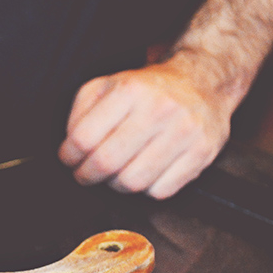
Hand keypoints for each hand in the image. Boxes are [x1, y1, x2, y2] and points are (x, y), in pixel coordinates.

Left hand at [57, 54, 239, 198]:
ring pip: (133, 182)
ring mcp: (184, 132)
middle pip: (106, 163)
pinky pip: (161, 191)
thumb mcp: (107, 85)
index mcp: (130, 90)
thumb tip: (69, 148)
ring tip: (114, 174)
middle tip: (85, 174)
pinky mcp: (202, 152)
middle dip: (87, 175)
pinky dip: (146, 190)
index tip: (69, 159)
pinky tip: (143, 173)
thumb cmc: (148, 89)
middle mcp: (159, 109)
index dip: (69, 156)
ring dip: (115, 185)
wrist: (203, 81)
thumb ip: (80, 112)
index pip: (83, 138)